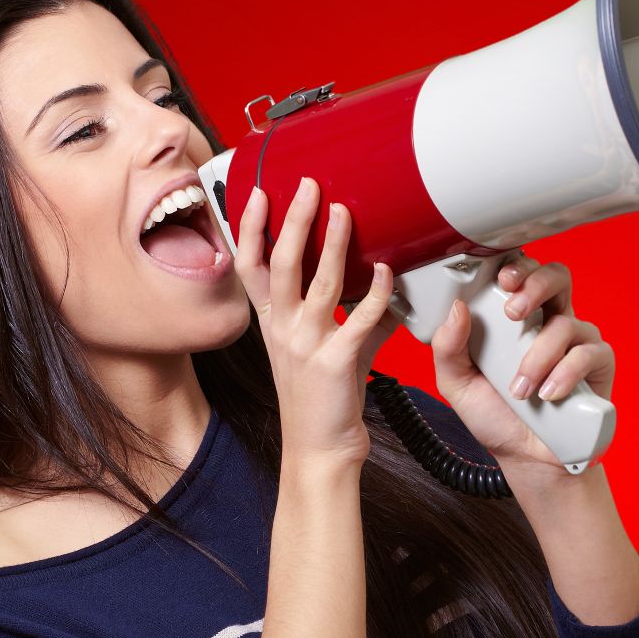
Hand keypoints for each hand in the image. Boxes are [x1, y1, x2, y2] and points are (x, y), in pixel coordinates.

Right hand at [234, 177, 398, 468]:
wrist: (320, 450)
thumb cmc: (323, 402)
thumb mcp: (329, 351)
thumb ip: (355, 318)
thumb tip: (382, 289)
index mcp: (273, 324)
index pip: (251, 266)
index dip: (251, 228)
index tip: (258, 195)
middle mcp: (284, 330)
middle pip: (280, 263)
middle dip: (293, 220)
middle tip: (308, 187)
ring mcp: (307, 345)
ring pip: (318, 282)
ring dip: (333, 243)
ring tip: (344, 212)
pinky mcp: (337, 362)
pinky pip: (359, 318)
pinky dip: (377, 292)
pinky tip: (388, 271)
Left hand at [429, 253, 614, 471]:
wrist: (526, 458)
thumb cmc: (496, 416)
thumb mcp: (457, 384)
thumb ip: (448, 348)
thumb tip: (458, 309)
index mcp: (517, 319)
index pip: (523, 275)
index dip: (518, 266)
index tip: (502, 281)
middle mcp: (550, 322)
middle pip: (557, 277)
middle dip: (536, 286)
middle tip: (514, 313)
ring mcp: (577, 342)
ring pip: (567, 323)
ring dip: (539, 356)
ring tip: (521, 389)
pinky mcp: (599, 365)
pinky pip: (590, 353)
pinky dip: (566, 373)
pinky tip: (549, 395)